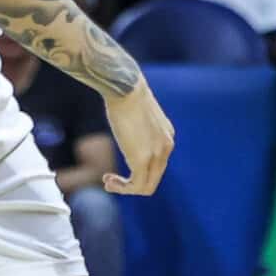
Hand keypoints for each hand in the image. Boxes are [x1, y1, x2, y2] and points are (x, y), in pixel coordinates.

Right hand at [101, 80, 174, 194]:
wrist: (125, 86)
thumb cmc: (124, 92)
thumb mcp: (136, 112)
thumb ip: (136, 126)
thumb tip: (125, 124)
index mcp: (166, 136)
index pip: (157, 164)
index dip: (137, 171)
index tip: (119, 166)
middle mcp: (166, 146)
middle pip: (154, 178)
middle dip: (132, 183)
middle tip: (110, 180)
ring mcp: (157, 154)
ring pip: (146, 186)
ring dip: (125, 188)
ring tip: (108, 182)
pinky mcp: (143, 159)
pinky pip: (137, 185)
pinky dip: (122, 188)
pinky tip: (108, 181)